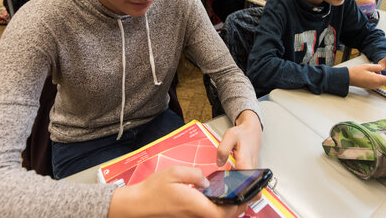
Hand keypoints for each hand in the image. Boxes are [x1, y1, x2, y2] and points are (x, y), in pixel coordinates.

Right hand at [108, 166, 246, 216]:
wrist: (138, 205)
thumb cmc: (153, 190)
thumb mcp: (174, 173)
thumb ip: (194, 174)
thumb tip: (207, 181)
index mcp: (195, 205)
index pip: (224, 212)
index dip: (238, 206)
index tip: (248, 197)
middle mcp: (195, 215)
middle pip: (223, 217)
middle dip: (238, 209)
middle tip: (247, 197)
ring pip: (215, 217)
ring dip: (228, 210)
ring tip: (237, 197)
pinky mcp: (187, 217)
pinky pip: (206, 216)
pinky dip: (217, 210)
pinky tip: (219, 201)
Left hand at [217, 110, 262, 201]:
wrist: (252, 131)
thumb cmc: (243, 133)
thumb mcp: (230, 136)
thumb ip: (223, 150)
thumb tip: (219, 163)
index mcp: (246, 161)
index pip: (247, 182)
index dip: (240, 191)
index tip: (231, 195)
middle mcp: (251, 168)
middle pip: (248, 189)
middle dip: (239, 196)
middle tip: (227, 198)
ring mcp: (252, 171)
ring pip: (249, 187)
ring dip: (240, 193)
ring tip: (227, 194)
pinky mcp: (251, 172)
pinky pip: (246, 183)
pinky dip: (240, 186)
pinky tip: (231, 186)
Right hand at [348, 63, 385, 89]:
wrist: (347, 78)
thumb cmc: (355, 73)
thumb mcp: (368, 66)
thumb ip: (377, 67)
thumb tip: (382, 68)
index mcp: (377, 80)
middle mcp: (376, 85)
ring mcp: (374, 86)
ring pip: (385, 83)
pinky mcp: (371, 86)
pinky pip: (380, 83)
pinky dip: (384, 79)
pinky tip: (384, 74)